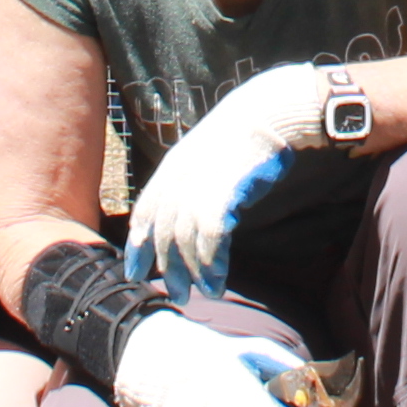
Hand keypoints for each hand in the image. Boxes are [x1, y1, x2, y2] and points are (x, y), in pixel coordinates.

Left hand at [124, 60, 353, 293]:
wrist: (271, 113)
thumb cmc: (245, 135)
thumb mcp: (208, 154)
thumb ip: (193, 180)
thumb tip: (193, 211)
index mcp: (172, 167)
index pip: (145, 211)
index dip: (139, 244)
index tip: (136, 271)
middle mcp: (179, 177)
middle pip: (163, 232)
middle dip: (168, 267)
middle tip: (177, 294)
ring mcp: (200, 185)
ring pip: (185, 240)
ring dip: (195, 272)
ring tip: (207, 292)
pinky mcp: (223, 194)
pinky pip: (210, 238)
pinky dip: (212, 263)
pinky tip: (218, 277)